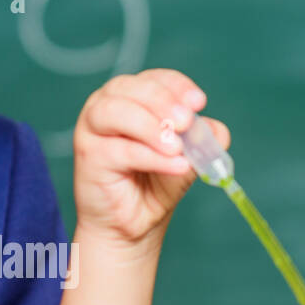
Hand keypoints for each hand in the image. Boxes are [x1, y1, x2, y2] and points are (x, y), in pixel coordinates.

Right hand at [71, 68, 229, 248]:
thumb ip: (202, 142)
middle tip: (187, 122)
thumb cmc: (156, 185)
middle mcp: (108, 105)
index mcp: (133, 97)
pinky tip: (176, 166)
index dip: (177, 87)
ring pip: (117, 112)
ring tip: (177, 148)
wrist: (134, 224)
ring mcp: (93, 128)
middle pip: (132, 88)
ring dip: (151, 126)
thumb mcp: (188, 159)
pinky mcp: (88, 155)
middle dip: (163, 102)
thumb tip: (217, 131)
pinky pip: (120, 150)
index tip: (199, 102)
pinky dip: (151, 157)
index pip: (154, 79)